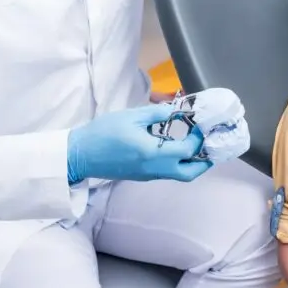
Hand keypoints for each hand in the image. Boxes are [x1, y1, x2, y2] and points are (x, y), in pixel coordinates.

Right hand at [67, 103, 212, 183]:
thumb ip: (158, 113)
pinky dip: (177, 163)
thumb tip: (177, 111)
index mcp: (154, 153)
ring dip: (191, 162)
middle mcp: (155, 169)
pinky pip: (166, 172)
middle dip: (204, 160)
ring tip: (194, 144)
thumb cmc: (103, 133)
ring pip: (179, 175)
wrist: (80, 154)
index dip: (199, 137)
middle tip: (208, 144)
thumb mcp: (132, 116)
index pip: (189, 149)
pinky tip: (174, 146)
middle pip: (190, 173)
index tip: (200, 124)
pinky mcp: (141, 176)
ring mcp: (148, 175)